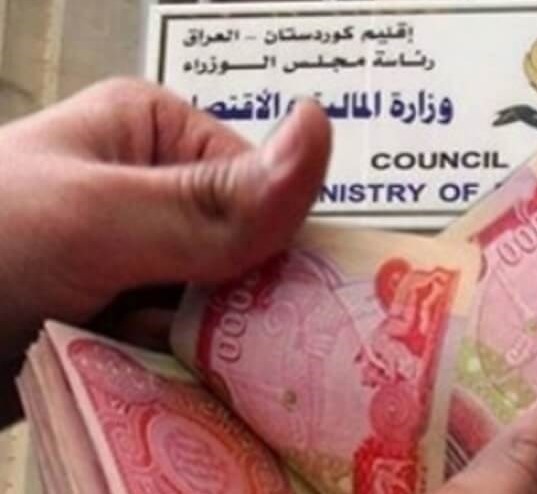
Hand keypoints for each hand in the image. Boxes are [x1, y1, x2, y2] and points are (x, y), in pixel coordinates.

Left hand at [0, 78, 330, 356]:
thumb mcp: (91, 217)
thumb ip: (212, 202)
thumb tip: (322, 134)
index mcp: (158, 139)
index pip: (266, 193)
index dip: (279, 251)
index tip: (270, 310)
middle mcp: (157, 200)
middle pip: (251, 262)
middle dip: (241, 315)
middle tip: (214, 352)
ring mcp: (139, 270)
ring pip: (222, 320)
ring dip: (210, 357)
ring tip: (166, 371)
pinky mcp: (123, 331)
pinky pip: (187, 358)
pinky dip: (187, 383)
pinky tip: (166, 392)